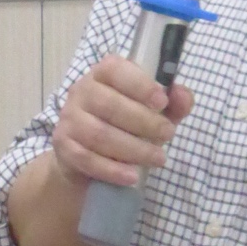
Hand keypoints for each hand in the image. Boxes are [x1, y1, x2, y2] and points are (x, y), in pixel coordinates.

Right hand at [51, 56, 193, 188]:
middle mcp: (81, 90)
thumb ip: (173, 102)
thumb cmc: (125, 123)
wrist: (85, 152)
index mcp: (103, 73)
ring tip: (158, 158)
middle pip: (110, 105)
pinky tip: (132, 176)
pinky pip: (87, 158)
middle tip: (168, 134)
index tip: (162, 102)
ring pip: (100, 134)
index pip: (116, 70)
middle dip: (144, 122)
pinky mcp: (63, 146)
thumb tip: (183, 96)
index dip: (140, 84)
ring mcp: (69, 118)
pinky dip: (112, 169)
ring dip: (133, 149)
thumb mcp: (154, 110)